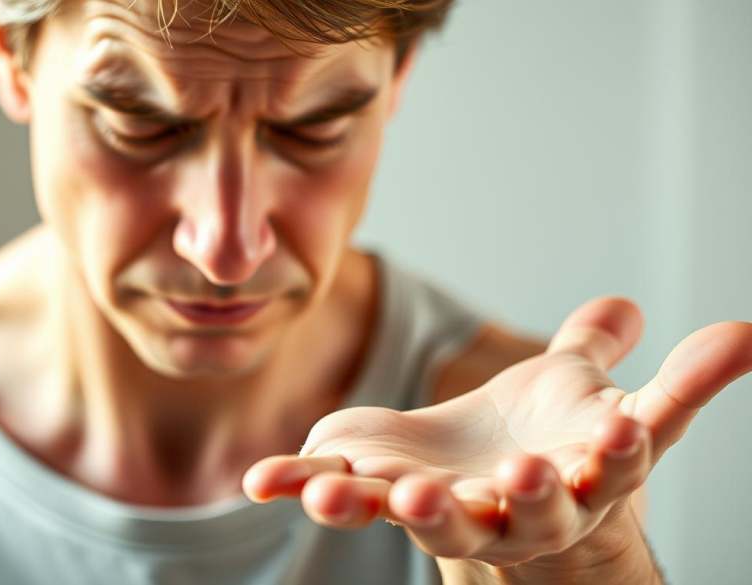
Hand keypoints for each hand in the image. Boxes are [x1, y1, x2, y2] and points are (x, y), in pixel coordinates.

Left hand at [243, 297, 751, 568]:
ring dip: (397, 505)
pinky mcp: (386, 494)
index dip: (615, 454)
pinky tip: (260, 477)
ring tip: (347, 490)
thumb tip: (743, 334)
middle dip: (516, 497)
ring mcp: (446, 506)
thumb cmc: (549, 436)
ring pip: (429, 515)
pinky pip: (343, 493)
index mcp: (581, 473)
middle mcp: (518, 505)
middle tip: (503, 482)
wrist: (494, 482)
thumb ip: (641, 362)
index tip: (616, 440)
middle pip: (523, 509)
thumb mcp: (594, 395)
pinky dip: (304, 484)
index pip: (610, 466)